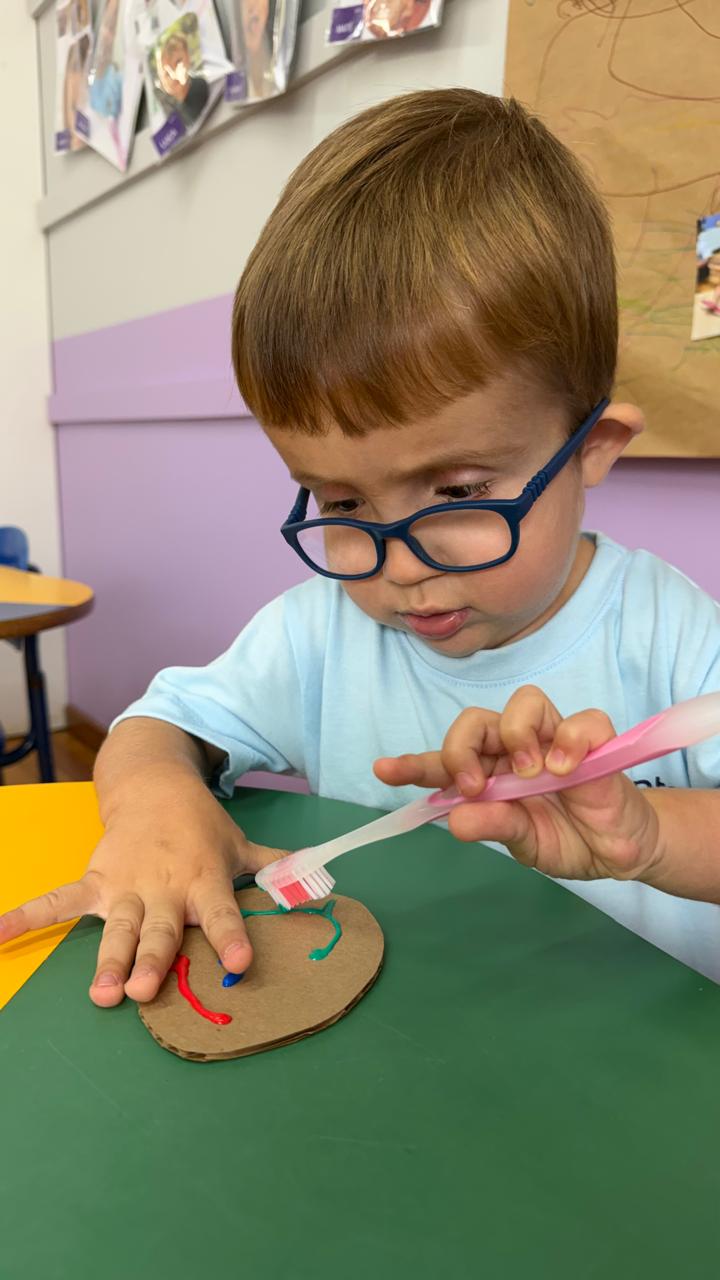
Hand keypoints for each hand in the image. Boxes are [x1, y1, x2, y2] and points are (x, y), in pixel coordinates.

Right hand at [0, 788, 284, 1007]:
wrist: (154, 784)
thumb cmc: (201, 826)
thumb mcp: (240, 844)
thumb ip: (275, 867)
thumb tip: (319, 883)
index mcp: (204, 879)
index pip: (222, 912)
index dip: (231, 938)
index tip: (239, 964)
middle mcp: (164, 887)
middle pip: (159, 928)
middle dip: (151, 959)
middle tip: (144, 991)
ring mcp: (125, 885)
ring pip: (117, 926)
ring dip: (108, 958)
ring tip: (102, 993)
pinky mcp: (94, 881)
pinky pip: (58, 901)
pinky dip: (26, 916)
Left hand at [374, 684, 661, 883]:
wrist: (619, 849)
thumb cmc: (566, 839)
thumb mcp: (525, 844)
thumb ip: (495, 827)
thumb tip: (457, 821)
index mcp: (490, 777)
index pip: (444, 763)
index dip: (412, 765)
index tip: (384, 770)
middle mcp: (515, 751)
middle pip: (476, 720)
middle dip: (463, 747)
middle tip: (475, 787)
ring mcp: (554, 741)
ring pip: (524, 701)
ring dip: (516, 733)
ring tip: (529, 773)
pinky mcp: (595, 742)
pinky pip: (582, 720)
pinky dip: (570, 738)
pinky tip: (564, 768)